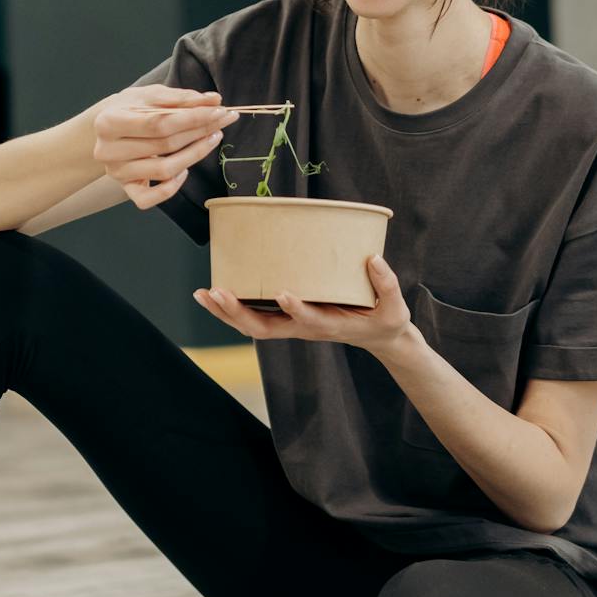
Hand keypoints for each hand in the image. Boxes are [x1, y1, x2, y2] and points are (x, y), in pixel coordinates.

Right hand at [93, 85, 239, 210]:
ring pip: (164, 170)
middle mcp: (108, 150)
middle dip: (200, 131)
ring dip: (195, 155)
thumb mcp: (150, 95)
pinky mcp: (126, 188)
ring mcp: (117, 172)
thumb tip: (214, 101)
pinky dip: (172, 187)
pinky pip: (151, 198)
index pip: (158, 123)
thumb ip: (181, 98)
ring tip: (213, 138)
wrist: (107, 129)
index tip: (218, 110)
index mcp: (108, 122)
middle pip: (165, 144)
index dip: (192, 118)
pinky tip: (184, 170)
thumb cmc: (129, 109)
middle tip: (223, 120)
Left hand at [195, 254, 414, 353]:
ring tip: (202, 294)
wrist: (378, 338)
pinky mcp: (288, 318)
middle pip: (265, 328)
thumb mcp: (395, 308)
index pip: (310, 321)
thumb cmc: (385, 321)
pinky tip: (211, 294)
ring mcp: (293, 325)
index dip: (297, 309)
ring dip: (226, 312)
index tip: (283, 292)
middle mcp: (305, 329)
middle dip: (239, 313)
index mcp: (331, 326)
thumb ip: (387, 285)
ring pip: (253, 325)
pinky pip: (254, 316)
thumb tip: (373, 258)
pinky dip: (230, 308)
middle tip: (217, 293)